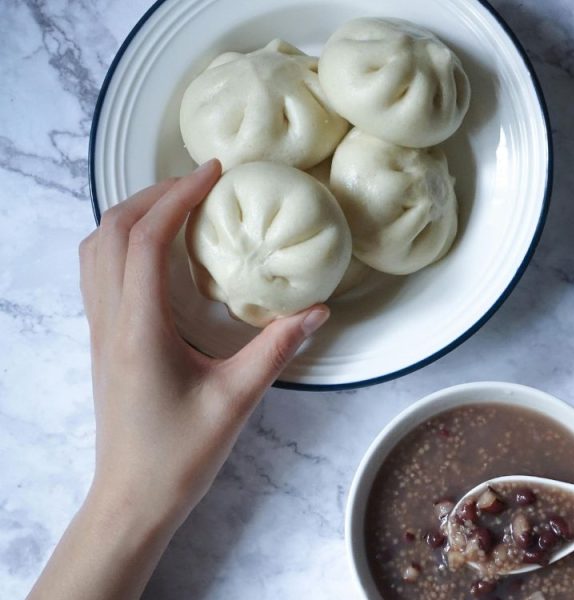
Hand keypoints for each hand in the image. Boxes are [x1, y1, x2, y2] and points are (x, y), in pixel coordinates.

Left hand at [30, 160, 329, 599]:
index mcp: (141, 329)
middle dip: (154, 194)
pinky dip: (123, 242)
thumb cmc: (180, 455)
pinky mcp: (104, 340)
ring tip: (177, 205)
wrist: (133, 498)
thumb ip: (277, 349)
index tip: (214, 174)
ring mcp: (101, 330)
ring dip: (131, 215)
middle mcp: (111, 321)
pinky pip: (99, 272)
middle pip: (112, 232)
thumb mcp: (237, 400)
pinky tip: (159, 252)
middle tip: (200, 182)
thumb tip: (317, 310)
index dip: (178, 197)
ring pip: (97, 249)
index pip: (148, 241)